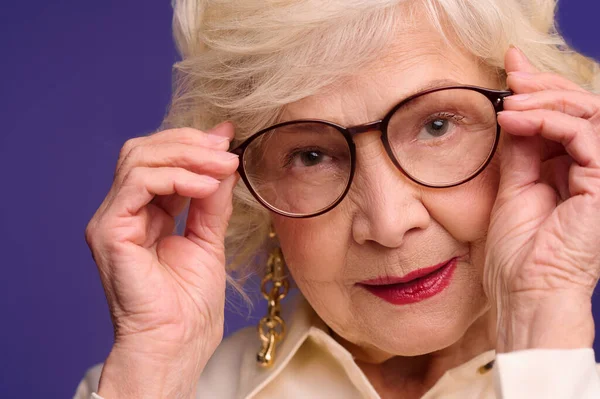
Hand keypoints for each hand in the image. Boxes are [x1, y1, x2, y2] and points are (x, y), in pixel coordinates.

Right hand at [84, 122, 238, 397]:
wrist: (178, 343)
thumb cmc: (190, 304)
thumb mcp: (209, 236)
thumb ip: (212, 197)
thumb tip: (225, 156)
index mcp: (144, 213)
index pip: (158, 159)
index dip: (192, 144)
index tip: (230, 140)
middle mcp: (124, 212)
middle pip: (144, 151)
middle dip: (190, 144)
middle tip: (228, 151)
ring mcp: (112, 220)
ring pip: (138, 159)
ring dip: (187, 156)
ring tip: (224, 168)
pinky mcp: (109, 231)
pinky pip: (138, 184)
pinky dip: (175, 177)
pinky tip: (206, 186)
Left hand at [484, 47, 599, 351]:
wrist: (524, 289)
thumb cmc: (518, 250)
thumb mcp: (514, 183)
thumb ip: (519, 146)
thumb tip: (513, 107)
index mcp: (576, 172)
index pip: (569, 118)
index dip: (543, 92)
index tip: (510, 73)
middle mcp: (596, 170)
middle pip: (585, 109)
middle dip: (545, 88)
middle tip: (511, 80)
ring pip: (589, 114)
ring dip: (545, 101)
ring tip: (508, 105)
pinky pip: (583, 134)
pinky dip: (547, 121)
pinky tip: (514, 123)